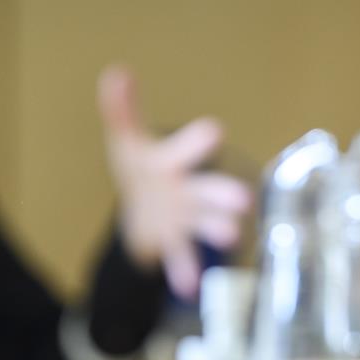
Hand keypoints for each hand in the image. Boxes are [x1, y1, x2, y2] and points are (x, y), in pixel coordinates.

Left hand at [98, 65, 250, 297]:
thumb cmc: (141, 165)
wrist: (144, 205)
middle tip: (243, 199)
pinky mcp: (172, 242)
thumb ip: (121, 110)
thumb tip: (115, 73)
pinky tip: (188, 287)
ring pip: (201, 224)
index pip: (186, 149)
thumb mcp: (127, 140)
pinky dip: (183, 271)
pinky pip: (179, 257)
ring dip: (215, 229)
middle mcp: (187, 189)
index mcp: (173, 160)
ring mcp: (183, 218)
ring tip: (231, 236)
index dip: (198, 142)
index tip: (213, 132)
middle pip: (205, 191)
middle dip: (221, 195)